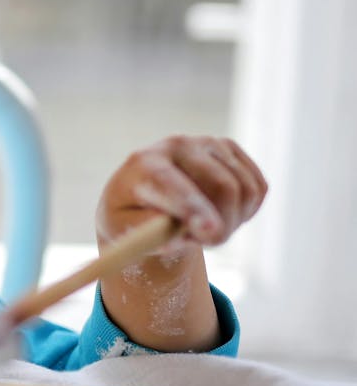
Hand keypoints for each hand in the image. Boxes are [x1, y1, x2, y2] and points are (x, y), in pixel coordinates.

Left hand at [96, 136, 266, 254]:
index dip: (193, 208)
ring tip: (204, 227)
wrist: (146, 195)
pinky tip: (221, 213)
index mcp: (143, 163)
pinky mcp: (230, 148)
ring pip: (245, 190)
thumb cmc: (131, 217)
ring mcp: (207, 142)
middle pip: (222, 187)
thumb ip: (149, 233)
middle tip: (207, 243)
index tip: (210, 232)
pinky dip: (246, 211)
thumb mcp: (126, 231)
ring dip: (232, 222)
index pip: (173, 184)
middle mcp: (176, 145)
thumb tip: (178, 230)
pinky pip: (258, 188)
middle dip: (223, 226)